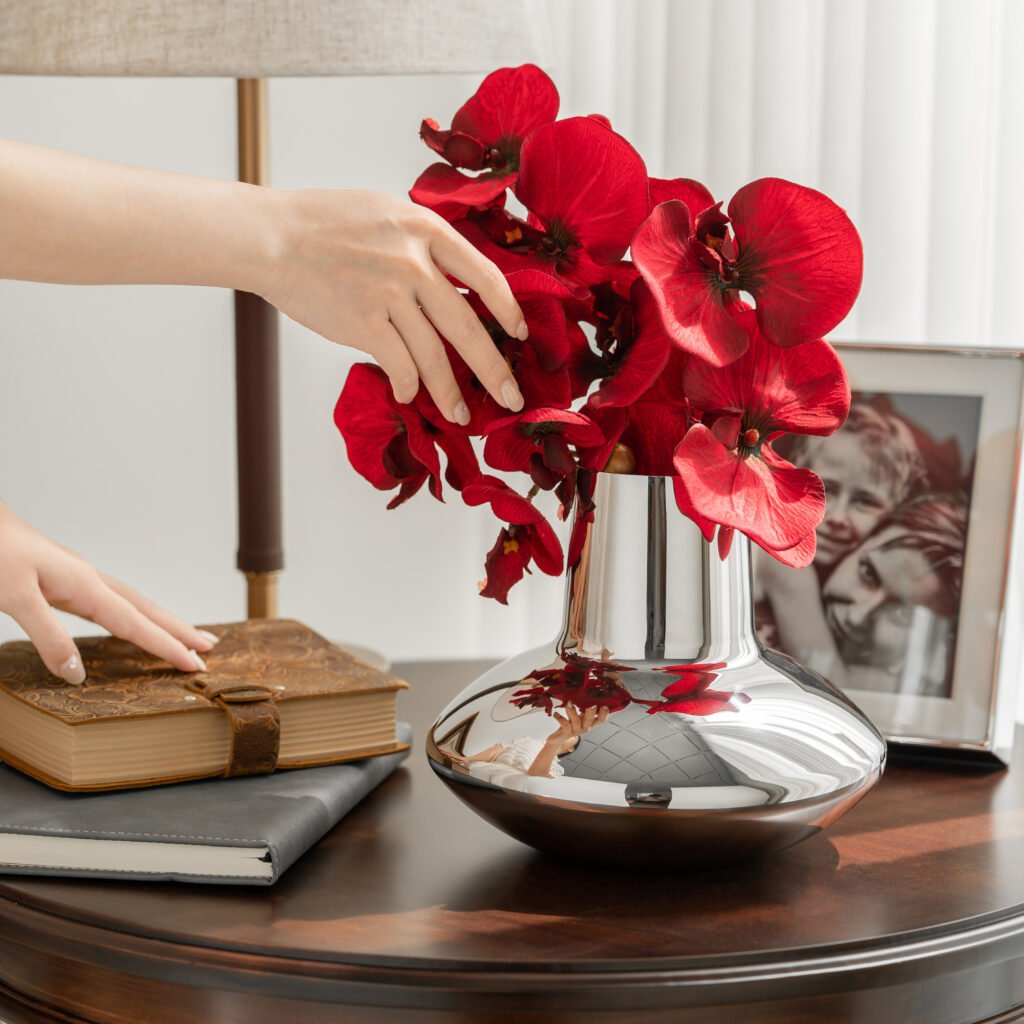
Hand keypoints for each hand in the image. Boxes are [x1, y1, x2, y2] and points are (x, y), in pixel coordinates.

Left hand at [0, 502, 216, 684]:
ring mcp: (78, 577)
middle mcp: (88, 579)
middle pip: (145, 609)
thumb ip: (48, 636)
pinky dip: (132, 614)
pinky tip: (129, 619)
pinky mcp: (63, 579)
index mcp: (84, 584)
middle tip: (210, 647)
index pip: (135, 623)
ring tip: (183, 634)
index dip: (165, 646)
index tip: (192, 664)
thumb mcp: (15, 597)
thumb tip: (77, 673)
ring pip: (131, 603)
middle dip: (178, 629)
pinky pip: (111, 601)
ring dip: (160, 620)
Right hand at [260, 189, 526, 424]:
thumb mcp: (387, 213)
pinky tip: (410, 396)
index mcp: (427, 229)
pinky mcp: (364, 322)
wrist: (273, 237)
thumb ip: (423, 241)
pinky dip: (409, 386)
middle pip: (469, 326)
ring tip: (460, 416)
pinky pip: (400, 365)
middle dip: (495, 369)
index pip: (485, 275)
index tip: (518, 334)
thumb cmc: (325, 223)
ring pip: (435, 355)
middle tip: (511, 398)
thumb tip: (455, 280)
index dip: (508, 310)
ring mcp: (390, 293)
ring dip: (450, 392)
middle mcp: (415, 261)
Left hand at [546, 702, 609, 745]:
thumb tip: (589, 691)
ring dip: (573, 711)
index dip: (604, 714)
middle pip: (590, 720)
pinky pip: (564, 725)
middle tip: (593, 705)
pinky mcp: (566, 732)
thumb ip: (585, 707)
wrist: (559, 739)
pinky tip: (556, 713)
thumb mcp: (580, 716)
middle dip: (591, 712)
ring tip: (569, 703)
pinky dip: (560, 718)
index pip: (600, 719)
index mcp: (590, 723)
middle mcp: (584, 727)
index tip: (605, 706)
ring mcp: (575, 730)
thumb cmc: (572, 724)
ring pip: (576, 721)